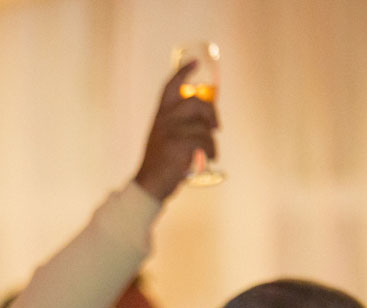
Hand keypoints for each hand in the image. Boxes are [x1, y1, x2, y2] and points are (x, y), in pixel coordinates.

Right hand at [133, 60, 220, 202]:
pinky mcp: (179, 144)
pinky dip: (211, 151)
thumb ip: (179, 126)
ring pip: (203, 126)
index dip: (182, 72)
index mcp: (160, 117)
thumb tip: (207, 121)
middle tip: (217, 126)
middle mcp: (164, 120)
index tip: (194, 62)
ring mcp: (171, 132)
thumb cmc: (160, 165)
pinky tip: (209, 159)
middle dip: (211, 112)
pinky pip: (205, 141)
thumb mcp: (164, 139)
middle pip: (195, 102)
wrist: (149, 185)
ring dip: (212, 141)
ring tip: (210, 153)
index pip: (169, 88)